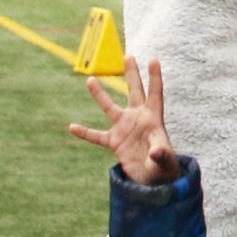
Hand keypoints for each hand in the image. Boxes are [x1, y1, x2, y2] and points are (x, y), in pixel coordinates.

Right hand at [67, 56, 180, 184]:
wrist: (153, 181)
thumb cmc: (164, 167)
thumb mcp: (164, 160)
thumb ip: (161, 153)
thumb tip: (156, 150)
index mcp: (153, 119)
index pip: (155, 93)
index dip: (155, 77)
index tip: (153, 59)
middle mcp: (138, 119)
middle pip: (134, 91)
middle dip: (132, 74)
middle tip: (129, 55)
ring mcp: (125, 129)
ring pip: (110, 108)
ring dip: (100, 95)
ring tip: (90, 79)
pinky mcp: (114, 142)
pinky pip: (96, 135)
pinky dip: (85, 133)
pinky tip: (72, 127)